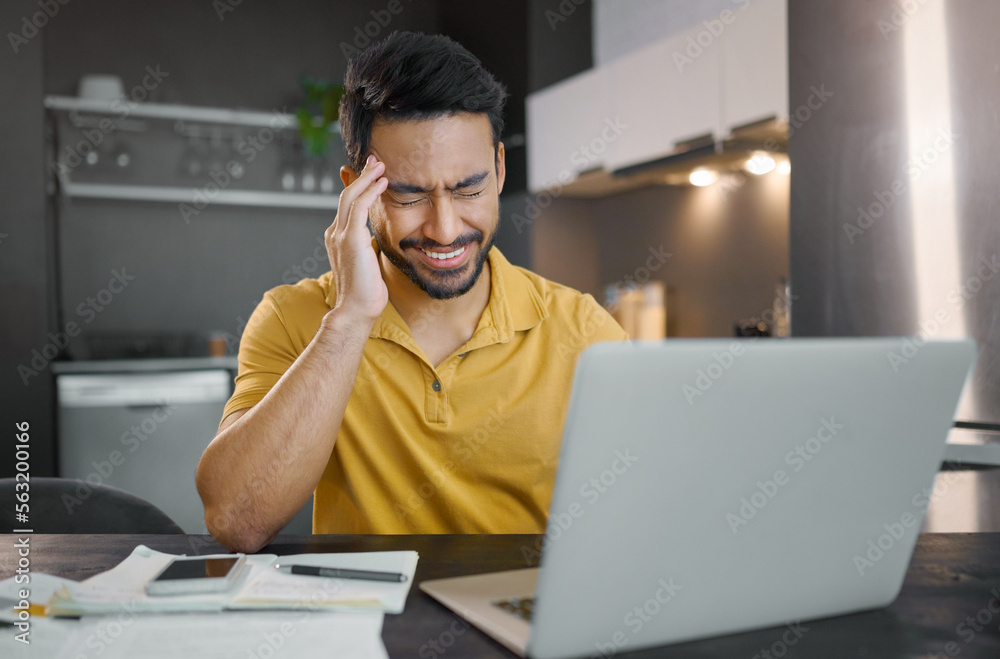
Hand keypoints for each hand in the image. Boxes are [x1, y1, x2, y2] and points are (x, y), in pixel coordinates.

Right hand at [325, 155, 389, 323]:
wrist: (357, 309)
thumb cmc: (366, 292)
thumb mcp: (368, 262)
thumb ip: (368, 246)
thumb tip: (375, 239)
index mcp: (338, 238)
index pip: (347, 205)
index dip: (359, 187)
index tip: (373, 174)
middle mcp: (335, 233)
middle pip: (346, 195)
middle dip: (361, 175)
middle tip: (376, 160)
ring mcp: (340, 235)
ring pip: (351, 197)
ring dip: (367, 178)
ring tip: (381, 165)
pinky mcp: (350, 239)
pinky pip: (359, 207)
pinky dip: (370, 191)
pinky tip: (383, 182)